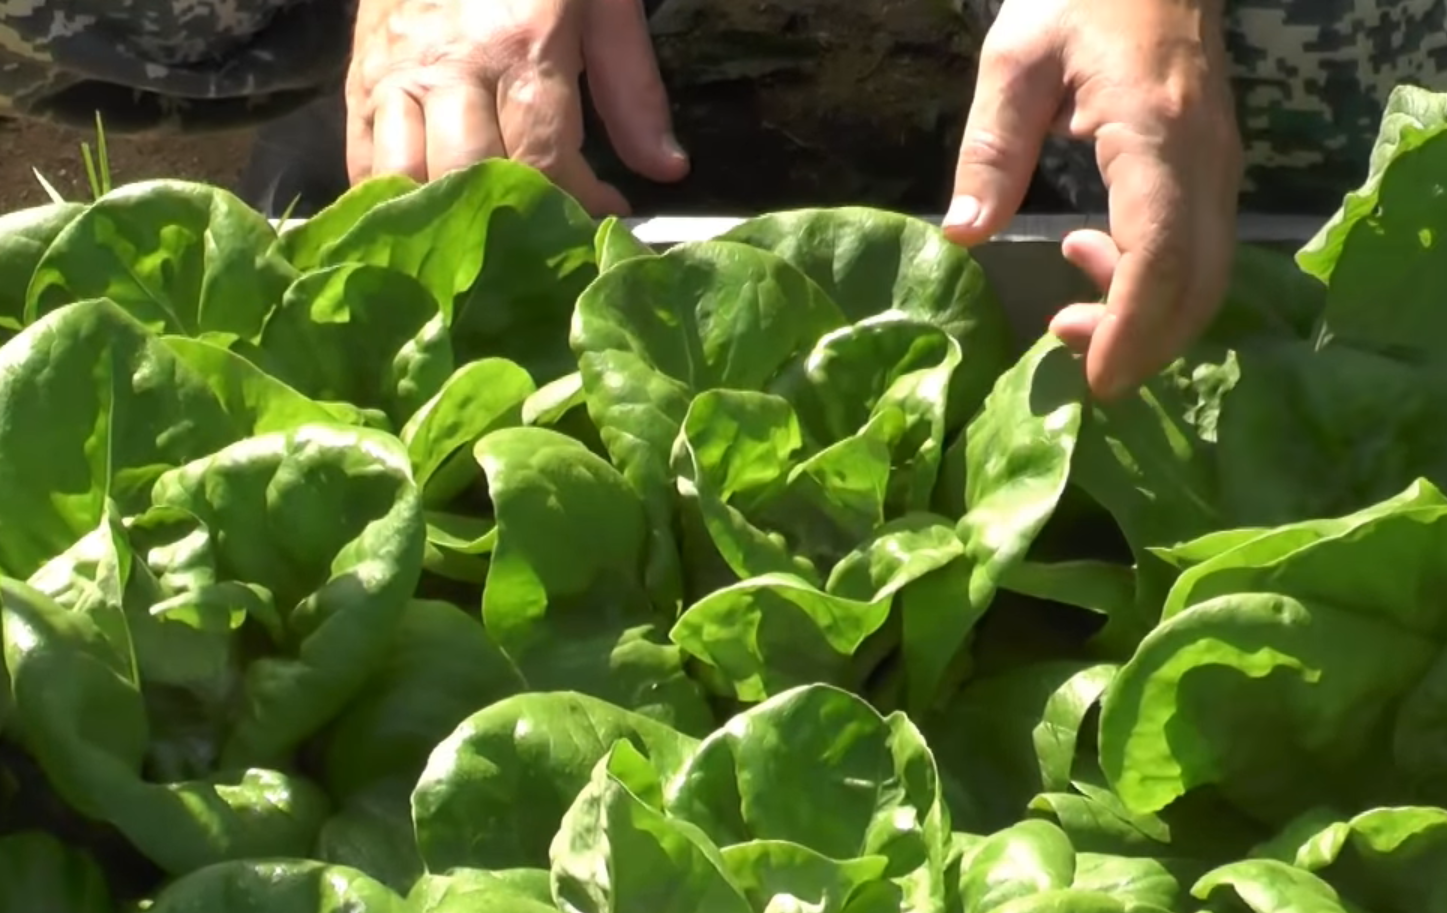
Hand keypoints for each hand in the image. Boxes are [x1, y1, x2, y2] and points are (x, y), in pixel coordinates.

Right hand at [344, 0, 688, 214]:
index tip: (602, 216)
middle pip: (466, 177)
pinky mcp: (358, 79)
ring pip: (402, 178)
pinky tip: (425, 222)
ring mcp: (396, 75)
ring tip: (484, 243)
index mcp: (521, 47)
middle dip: (508, 225)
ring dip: (442, 223)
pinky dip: (390, 203)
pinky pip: (361, 161)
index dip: (575, 206)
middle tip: (544, 238)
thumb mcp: (605, 4)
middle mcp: (452, 67)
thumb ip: (633, 91)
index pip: (543, 160)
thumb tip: (667, 171)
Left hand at [945, 0, 1240, 398]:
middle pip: (1197, 283)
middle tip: (1075, 369)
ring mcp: (1217, 166)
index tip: (1096, 378)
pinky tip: (1089, 257)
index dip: (1132, 326)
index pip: (1161, 254)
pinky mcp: (1210, 170)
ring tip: (1067, 314)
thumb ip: (991, 149)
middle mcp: (1204, 160)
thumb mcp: (1015, 61)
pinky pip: (1197, 249)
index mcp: (1156, 135)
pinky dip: (1152, 282)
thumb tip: (963, 234)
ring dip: (1145, 317)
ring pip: (1204, 274)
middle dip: (1143, 343)